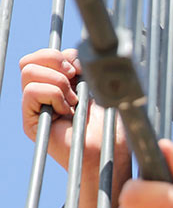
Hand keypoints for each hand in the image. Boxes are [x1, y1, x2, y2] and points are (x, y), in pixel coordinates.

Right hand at [20, 47, 130, 207]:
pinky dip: (53, 95)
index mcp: (59, 85)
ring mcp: (36, 108)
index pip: (45, 55)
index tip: (82, 68)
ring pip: (28, 71)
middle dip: (56, 61)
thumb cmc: (109, 127)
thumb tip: (69, 55)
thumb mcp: (98, 88)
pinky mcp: (32, 122)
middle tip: (76, 78)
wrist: (109, 153)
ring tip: (74, 101)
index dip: (64, 55)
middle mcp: (44, 95)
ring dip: (57, 81)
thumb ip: (81, 67)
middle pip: (30, 59)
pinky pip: (31, 91)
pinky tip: (67, 111)